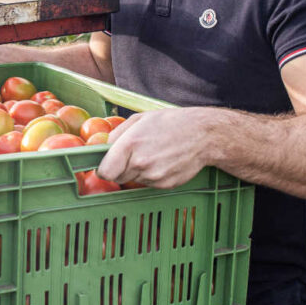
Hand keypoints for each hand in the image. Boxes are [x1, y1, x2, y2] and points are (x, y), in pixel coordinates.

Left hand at [97, 107, 219, 188]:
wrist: (202, 135)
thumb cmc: (170, 123)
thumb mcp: (139, 119)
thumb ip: (116, 135)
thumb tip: (103, 148)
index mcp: (130, 144)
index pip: (104, 172)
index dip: (104, 168)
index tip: (108, 164)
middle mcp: (140, 163)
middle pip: (117, 178)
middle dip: (120, 169)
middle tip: (133, 155)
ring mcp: (154, 177)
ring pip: (133, 181)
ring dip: (136, 172)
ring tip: (151, 154)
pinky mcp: (165, 185)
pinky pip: (148, 184)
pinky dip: (151, 175)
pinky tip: (162, 161)